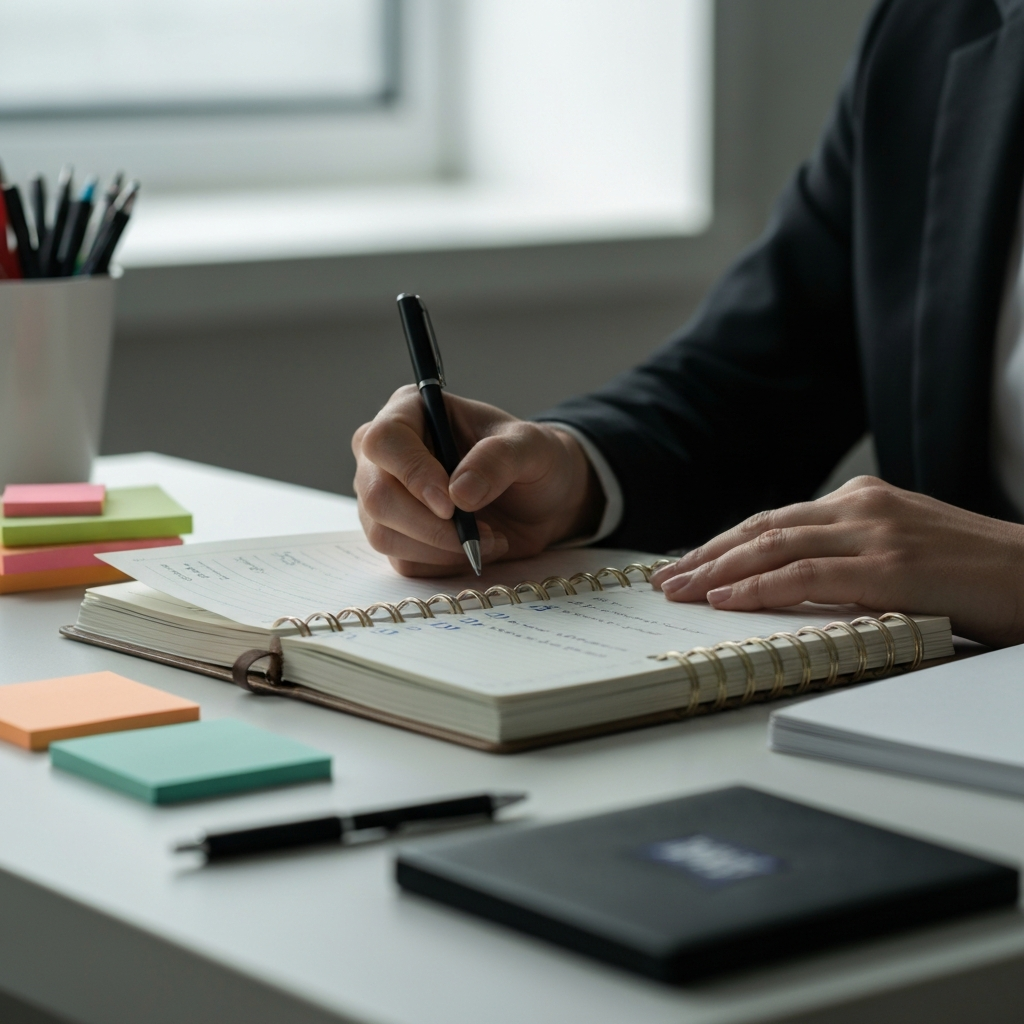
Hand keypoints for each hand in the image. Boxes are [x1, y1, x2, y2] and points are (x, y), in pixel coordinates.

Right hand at [353, 386, 602, 575]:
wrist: (542, 500)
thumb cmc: (532, 460)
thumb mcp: (531, 447)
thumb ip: (499, 459)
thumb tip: (459, 493)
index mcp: (412, 411)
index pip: (384, 440)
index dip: (412, 474)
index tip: (451, 504)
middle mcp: (387, 454)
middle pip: (377, 495)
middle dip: (429, 524)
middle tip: (478, 531)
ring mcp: (386, 497)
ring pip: (384, 534)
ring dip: (441, 547)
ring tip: (488, 537)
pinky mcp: (397, 535)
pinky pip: (404, 560)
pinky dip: (445, 562)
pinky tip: (476, 547)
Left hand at [649, 476, 1023, 645]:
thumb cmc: (975, 574)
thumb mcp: (902, 552)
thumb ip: (849, 557)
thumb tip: (791, 584)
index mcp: (861, 500)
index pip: (773, 520)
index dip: (723, 544)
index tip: (687, 564)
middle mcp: (861, 506)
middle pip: (761, 528)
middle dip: (706, 555)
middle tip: (665, 579)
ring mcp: (874, 533)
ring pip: (773, 546)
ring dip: (717, 571)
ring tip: (678, 590)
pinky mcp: (889, 567)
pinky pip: (806, 576)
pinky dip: (759, 586)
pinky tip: (725, 598)